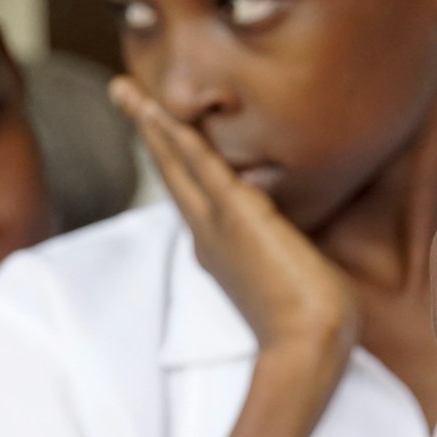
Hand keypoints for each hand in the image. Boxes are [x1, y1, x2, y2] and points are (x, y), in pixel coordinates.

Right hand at [111, 78, 358, 368]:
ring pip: (177, 162)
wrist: (308, 345)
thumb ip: (285, 253)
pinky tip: (157, 110)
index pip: (194, 194)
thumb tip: (295, 242)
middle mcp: (210, 234)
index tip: (164, 136)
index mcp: (221, 249)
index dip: (177, 161)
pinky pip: (199, 164)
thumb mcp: (295, 278)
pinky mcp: (235, 214)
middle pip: (172, 172)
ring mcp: (218, 224)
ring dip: (151, 122)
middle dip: (148, 131)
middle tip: (123, 95)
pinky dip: (175, 135)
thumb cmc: (313, 321)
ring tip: (125, 91)